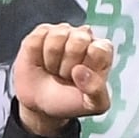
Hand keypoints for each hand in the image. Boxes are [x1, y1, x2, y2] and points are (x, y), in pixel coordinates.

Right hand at [11, 23, 113, 137]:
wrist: (41, 103)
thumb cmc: (70, 100)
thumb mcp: (93, 105)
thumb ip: (97, 91)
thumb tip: (81, 70)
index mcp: (102, 52)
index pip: (99, 48)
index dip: (88, 65)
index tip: (81, 79)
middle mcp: (84, 37)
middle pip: (79, 39)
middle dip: (68, 63)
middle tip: (66, 75)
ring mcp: (62, 33)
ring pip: (57, 36)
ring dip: (52, 59)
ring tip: (54, 69)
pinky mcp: (40, 32)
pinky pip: (37, 38)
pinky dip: (36, 54)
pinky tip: (40, 61)